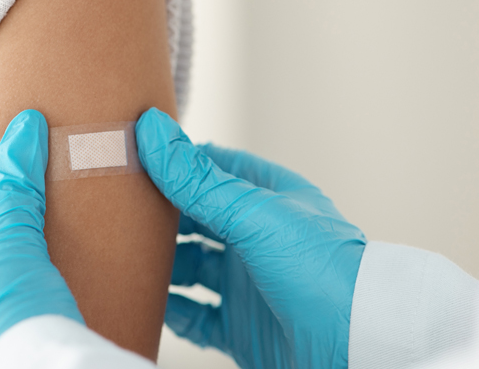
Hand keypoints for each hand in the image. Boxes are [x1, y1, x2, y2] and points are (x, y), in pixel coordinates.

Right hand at [135, 108, 365, 368]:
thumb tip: (152, 131)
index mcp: (270, 200)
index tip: (135, 153)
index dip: (178, 161)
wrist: (361, 348)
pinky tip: (148, 302)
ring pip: (191, 268)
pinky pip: (195, 316)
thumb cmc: (326, 273)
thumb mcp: (256, 216)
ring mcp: (249, 284)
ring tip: (123, 256)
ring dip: (160, 264)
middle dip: (161, 214)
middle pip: (197, 219)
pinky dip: (170, 310)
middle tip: (117, 207)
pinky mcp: (242, 327)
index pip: (216, 168)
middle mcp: (258, 240)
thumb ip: (200, 181)